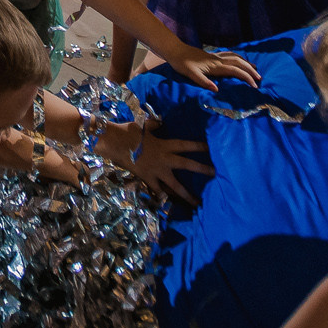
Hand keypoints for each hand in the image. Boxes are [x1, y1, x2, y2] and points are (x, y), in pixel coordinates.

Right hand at [97, 118, 212, 202]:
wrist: (112, 143)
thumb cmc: (127, 132)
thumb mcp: (142, 126)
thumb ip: (154, 126)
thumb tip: (160, 123)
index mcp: (164, 145)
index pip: (186, 145)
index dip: (199, 146)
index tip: (212, 148)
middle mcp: (164, 159)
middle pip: (186, 164)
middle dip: (202, 169)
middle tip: (215, 174)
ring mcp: (156, 171)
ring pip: (175, 185)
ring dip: (187, 194)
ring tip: (198, 202)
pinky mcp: (147, 179)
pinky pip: (157, 190)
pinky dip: (163, 197)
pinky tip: (169, 204)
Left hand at [169, 46, 261, 90]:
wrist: (175, 51)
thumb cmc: (182, 64)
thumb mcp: (191, 75)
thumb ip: (203, 82)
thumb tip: (217, 90)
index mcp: (215, 66)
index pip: (235, 71)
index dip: (246, 77)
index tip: (255, 86)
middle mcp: (218, 60)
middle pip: (239, 62)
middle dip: (250, 70)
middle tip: (260, 79)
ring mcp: (215, 56)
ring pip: (235, 57)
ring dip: (246, 62)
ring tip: (255, 68)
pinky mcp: (212, 54)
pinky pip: (229, 54)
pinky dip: (237, 57)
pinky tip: (239, 59)